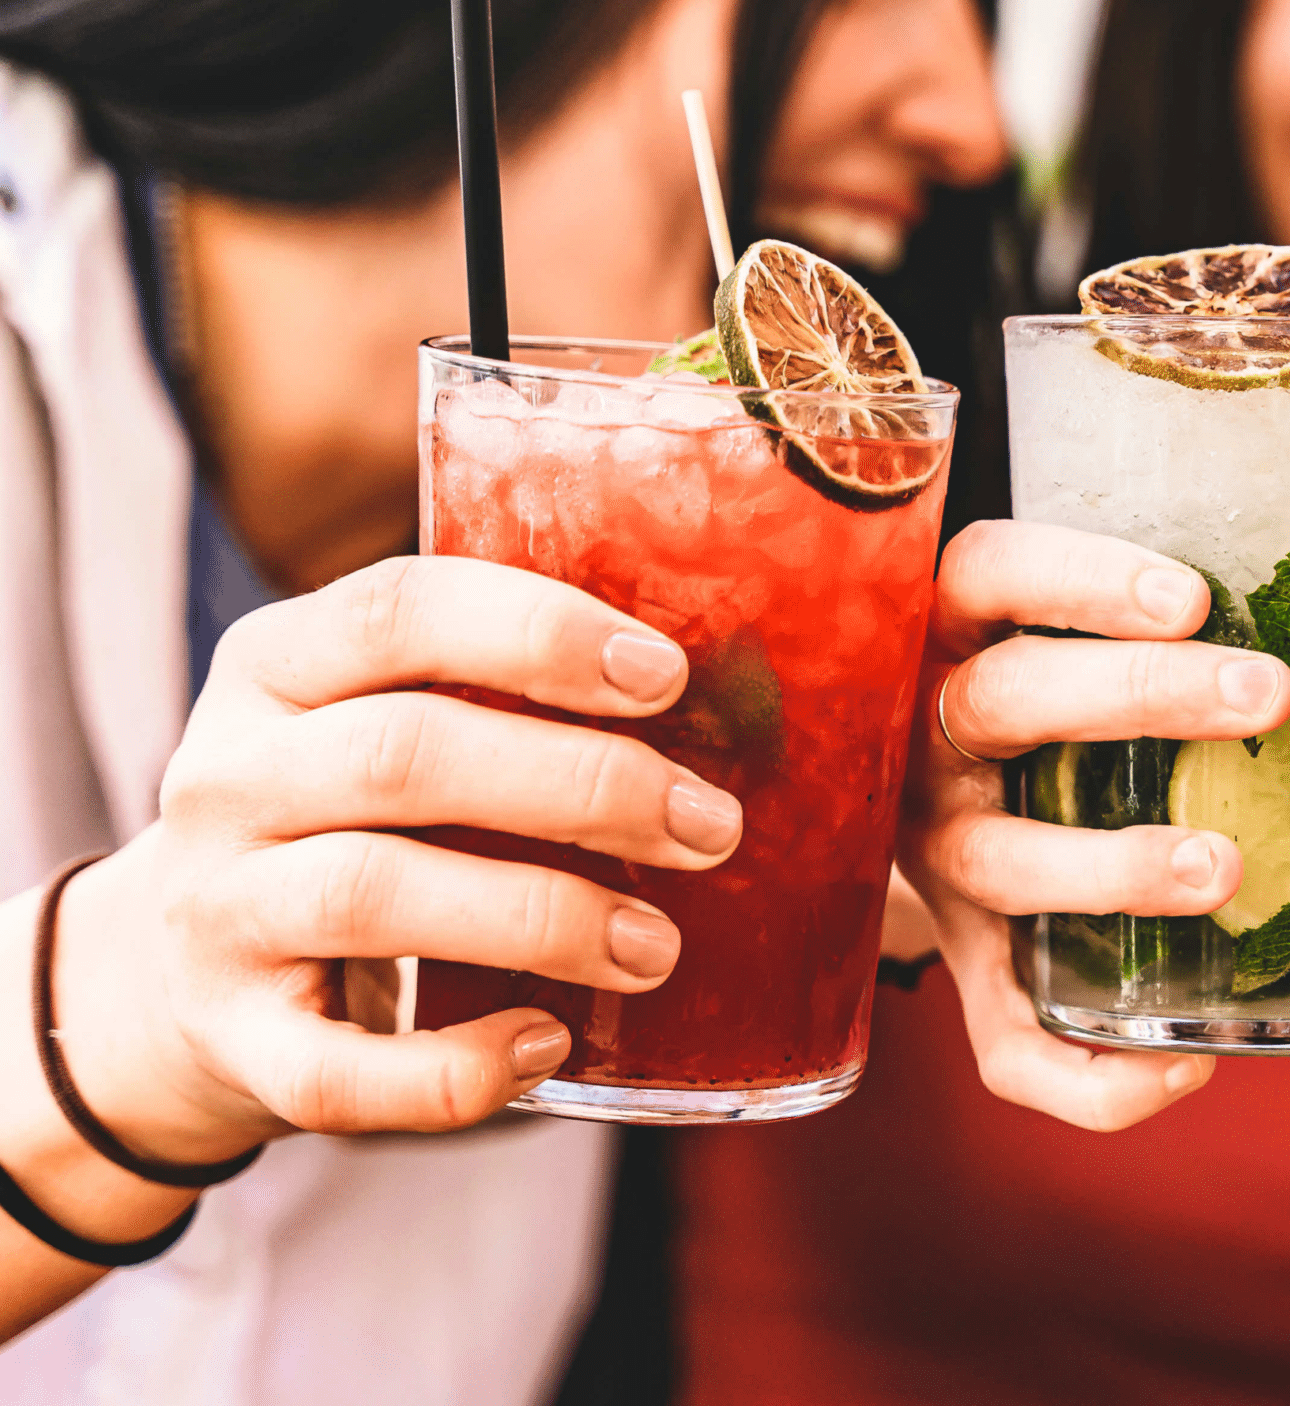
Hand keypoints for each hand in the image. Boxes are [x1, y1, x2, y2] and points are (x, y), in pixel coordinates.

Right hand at [51, 556, 743, 1164]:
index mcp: (275, 668)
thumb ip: (499, 696)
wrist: (165, 979)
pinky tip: (547, 1045)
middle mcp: (229, 779)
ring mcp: (218, 914)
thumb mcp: (376, 720)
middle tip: (709, 827)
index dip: (539, 635)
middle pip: (405, 754)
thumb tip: (730, 704)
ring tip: (656, 946)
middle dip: (582, 785)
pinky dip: (451, 1072)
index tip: (665, 677)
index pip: (398, 610)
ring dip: (540, 917)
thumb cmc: (342, 822)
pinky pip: (337, 1073)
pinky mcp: (232, 1045)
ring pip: (371, 894)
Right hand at [902, 521, 1289, 1130]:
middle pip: (1008, 700)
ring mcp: (938, 858)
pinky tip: (1189, 1066)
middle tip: (1268, 693)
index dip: (1081, 582)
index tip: (1192, 597)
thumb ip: (1160, 625)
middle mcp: (929, 743)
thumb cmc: (1040, 697)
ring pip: (1001, 860)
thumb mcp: (1055, 632)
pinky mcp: (964, 964)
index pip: (991, 574)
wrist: (894, 797)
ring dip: (1114, 866)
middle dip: (1139, 693)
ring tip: (1222, 866)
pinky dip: (1089, 1076)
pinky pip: (1004, 1043)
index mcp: (952, 634)